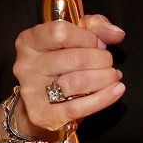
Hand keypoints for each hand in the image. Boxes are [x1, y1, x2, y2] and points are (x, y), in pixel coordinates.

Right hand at [11, 14, 125, 134]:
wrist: (42, 100)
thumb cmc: (60, 62)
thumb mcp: (75, 36)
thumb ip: (96, 27)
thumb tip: (116, 33)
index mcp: (30, 40)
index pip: (61, 32)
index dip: (87, 38)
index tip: (98, 44)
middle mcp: (26, 65)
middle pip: (75, 59)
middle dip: (102, 60)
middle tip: (109, 63)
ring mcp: (31, 91)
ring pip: (78, 82)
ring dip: (105, 78)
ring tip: (113, 76)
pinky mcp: (41, 114)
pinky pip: (77, 108)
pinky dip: (103, 99)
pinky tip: (116, 91)